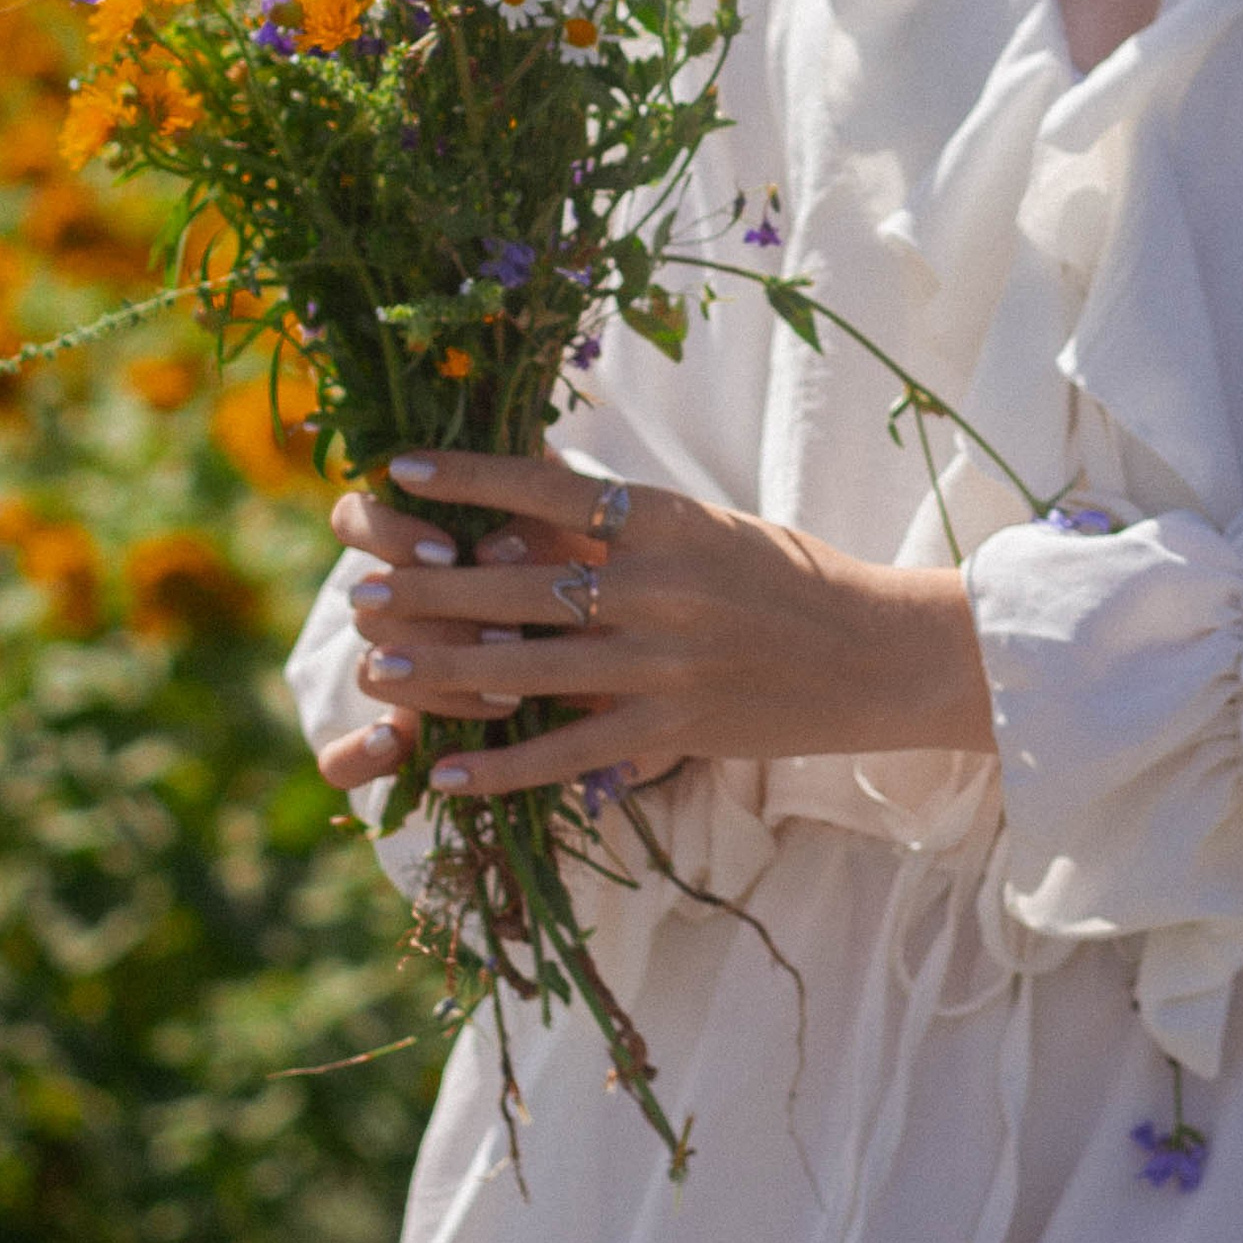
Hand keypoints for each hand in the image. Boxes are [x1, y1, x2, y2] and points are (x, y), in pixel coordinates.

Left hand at [321, 448, 993, 802]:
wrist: (880, 652)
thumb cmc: (791, 581)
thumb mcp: (712, 529)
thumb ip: (627, 525)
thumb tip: (531, 503)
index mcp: (667, 519)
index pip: (548, 488)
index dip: (467, 479)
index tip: (398, 469)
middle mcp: (659, 583)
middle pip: (516, 584)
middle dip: (428, 588)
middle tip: (362, 592)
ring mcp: (666, 660)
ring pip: (528, 667)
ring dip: (442, 671)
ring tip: (378, 670)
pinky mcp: (676, 725)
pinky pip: (571, 751)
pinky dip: (505, 767)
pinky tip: (452, 773)